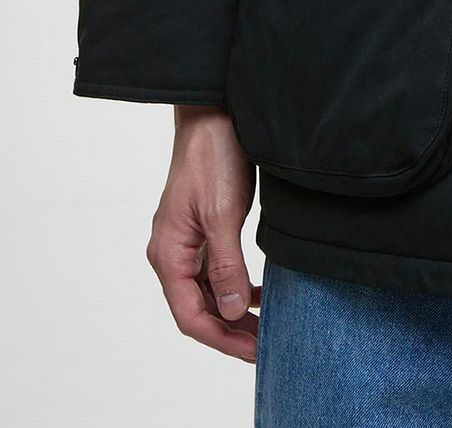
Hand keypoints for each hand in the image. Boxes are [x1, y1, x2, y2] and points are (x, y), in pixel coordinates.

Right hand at [147, 105, 259, 360]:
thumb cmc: (214, 157)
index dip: (221, 339)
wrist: (214, 114)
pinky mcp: (202, 228)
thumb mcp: (224, 213)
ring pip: (207, 291)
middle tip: (266, 346)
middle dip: (230, 331)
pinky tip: (256, 293)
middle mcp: (172, 252)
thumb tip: (231, 311)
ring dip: (233, 311)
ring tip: (265, 326)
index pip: (190, 315)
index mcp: (169, 253)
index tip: (253, 352)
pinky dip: (234, 286)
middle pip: (198, 308)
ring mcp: (186, 241)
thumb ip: (226, 264)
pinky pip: (214, 270)